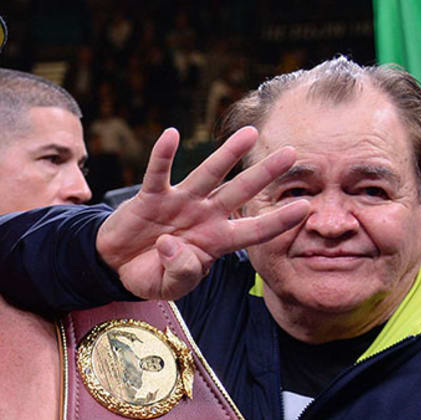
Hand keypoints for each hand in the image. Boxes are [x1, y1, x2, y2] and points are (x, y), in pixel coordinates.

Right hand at [96, 126, 308, 299]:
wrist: (116, 265)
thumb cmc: (149, 275)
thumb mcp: (167, 286)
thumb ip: (179, 273)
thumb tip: (172, 244)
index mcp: (214, 242)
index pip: (252, 231)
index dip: (277, 221)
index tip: (304, 208)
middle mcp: (203, 216)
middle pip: (238, 192)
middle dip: (264, 174)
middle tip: (292, 152)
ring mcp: (179, 203)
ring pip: (208, 175)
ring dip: (227, 154)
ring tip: (249, 133)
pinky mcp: (151, 196)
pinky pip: (158, 173)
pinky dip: (163, 155)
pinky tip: (171, 134)